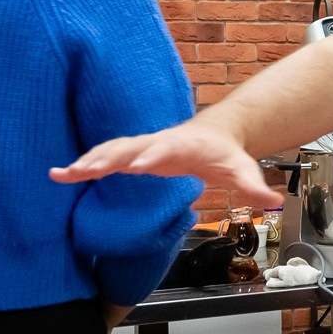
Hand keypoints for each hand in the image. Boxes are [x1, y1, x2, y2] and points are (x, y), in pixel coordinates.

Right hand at [50, 120, 278, 207]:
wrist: (215, 133)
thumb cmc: (225, 153)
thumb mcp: (242, 170)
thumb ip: (254, 186)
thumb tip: (273, 200)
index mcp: (182, 146)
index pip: (165, 150)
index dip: (152, 156)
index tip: (137, 165)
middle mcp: (157, 143)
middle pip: (129, 148)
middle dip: (109, 157)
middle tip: (87, 169)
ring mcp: (142, 146)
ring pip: (111, 150)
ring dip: (87, 162)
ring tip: (60, 173)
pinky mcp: (132, 153)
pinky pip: (104, 156)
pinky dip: (82, 165)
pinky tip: (59, 174)